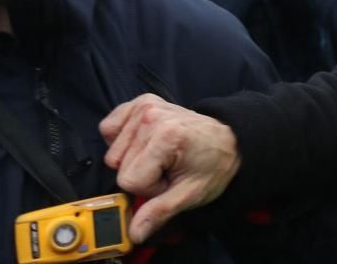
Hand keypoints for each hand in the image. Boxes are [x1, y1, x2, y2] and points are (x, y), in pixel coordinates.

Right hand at [99, 95, 239, 242]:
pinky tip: (145, 142)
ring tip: (162, 156)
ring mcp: (145, 107)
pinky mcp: (140, 102)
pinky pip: (109, 127)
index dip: (149, 188)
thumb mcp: (191, 194)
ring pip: (113, 152)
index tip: (170, 180)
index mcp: (167, 137)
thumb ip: (159, 212)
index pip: (129, 180)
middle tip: (167, 167)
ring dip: (134, 159)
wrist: (228, 140)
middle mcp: (152, 117)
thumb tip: (134, 234)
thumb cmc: (212, 165)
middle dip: (142, 174)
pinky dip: (122, 138)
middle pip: (118, 166)